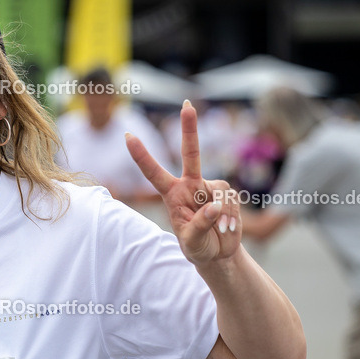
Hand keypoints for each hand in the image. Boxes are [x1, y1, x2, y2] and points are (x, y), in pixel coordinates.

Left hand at [125, 101, 240, 263]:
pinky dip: (231, 216)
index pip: (153, 172)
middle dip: (190, 128)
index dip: (141, 155)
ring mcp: (209, 189)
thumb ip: (200, 225)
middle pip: (191, 153)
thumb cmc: (197, 247)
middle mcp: (190, 186)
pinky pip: (232, 199)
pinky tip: (228, 228)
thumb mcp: (191, 242)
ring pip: (220, 189)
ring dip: (223, 212)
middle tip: (187, 104)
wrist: (218, 254)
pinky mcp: (227, 194)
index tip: (127, 135)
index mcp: (172, 195)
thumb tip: (213, 207)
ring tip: (221, 230)